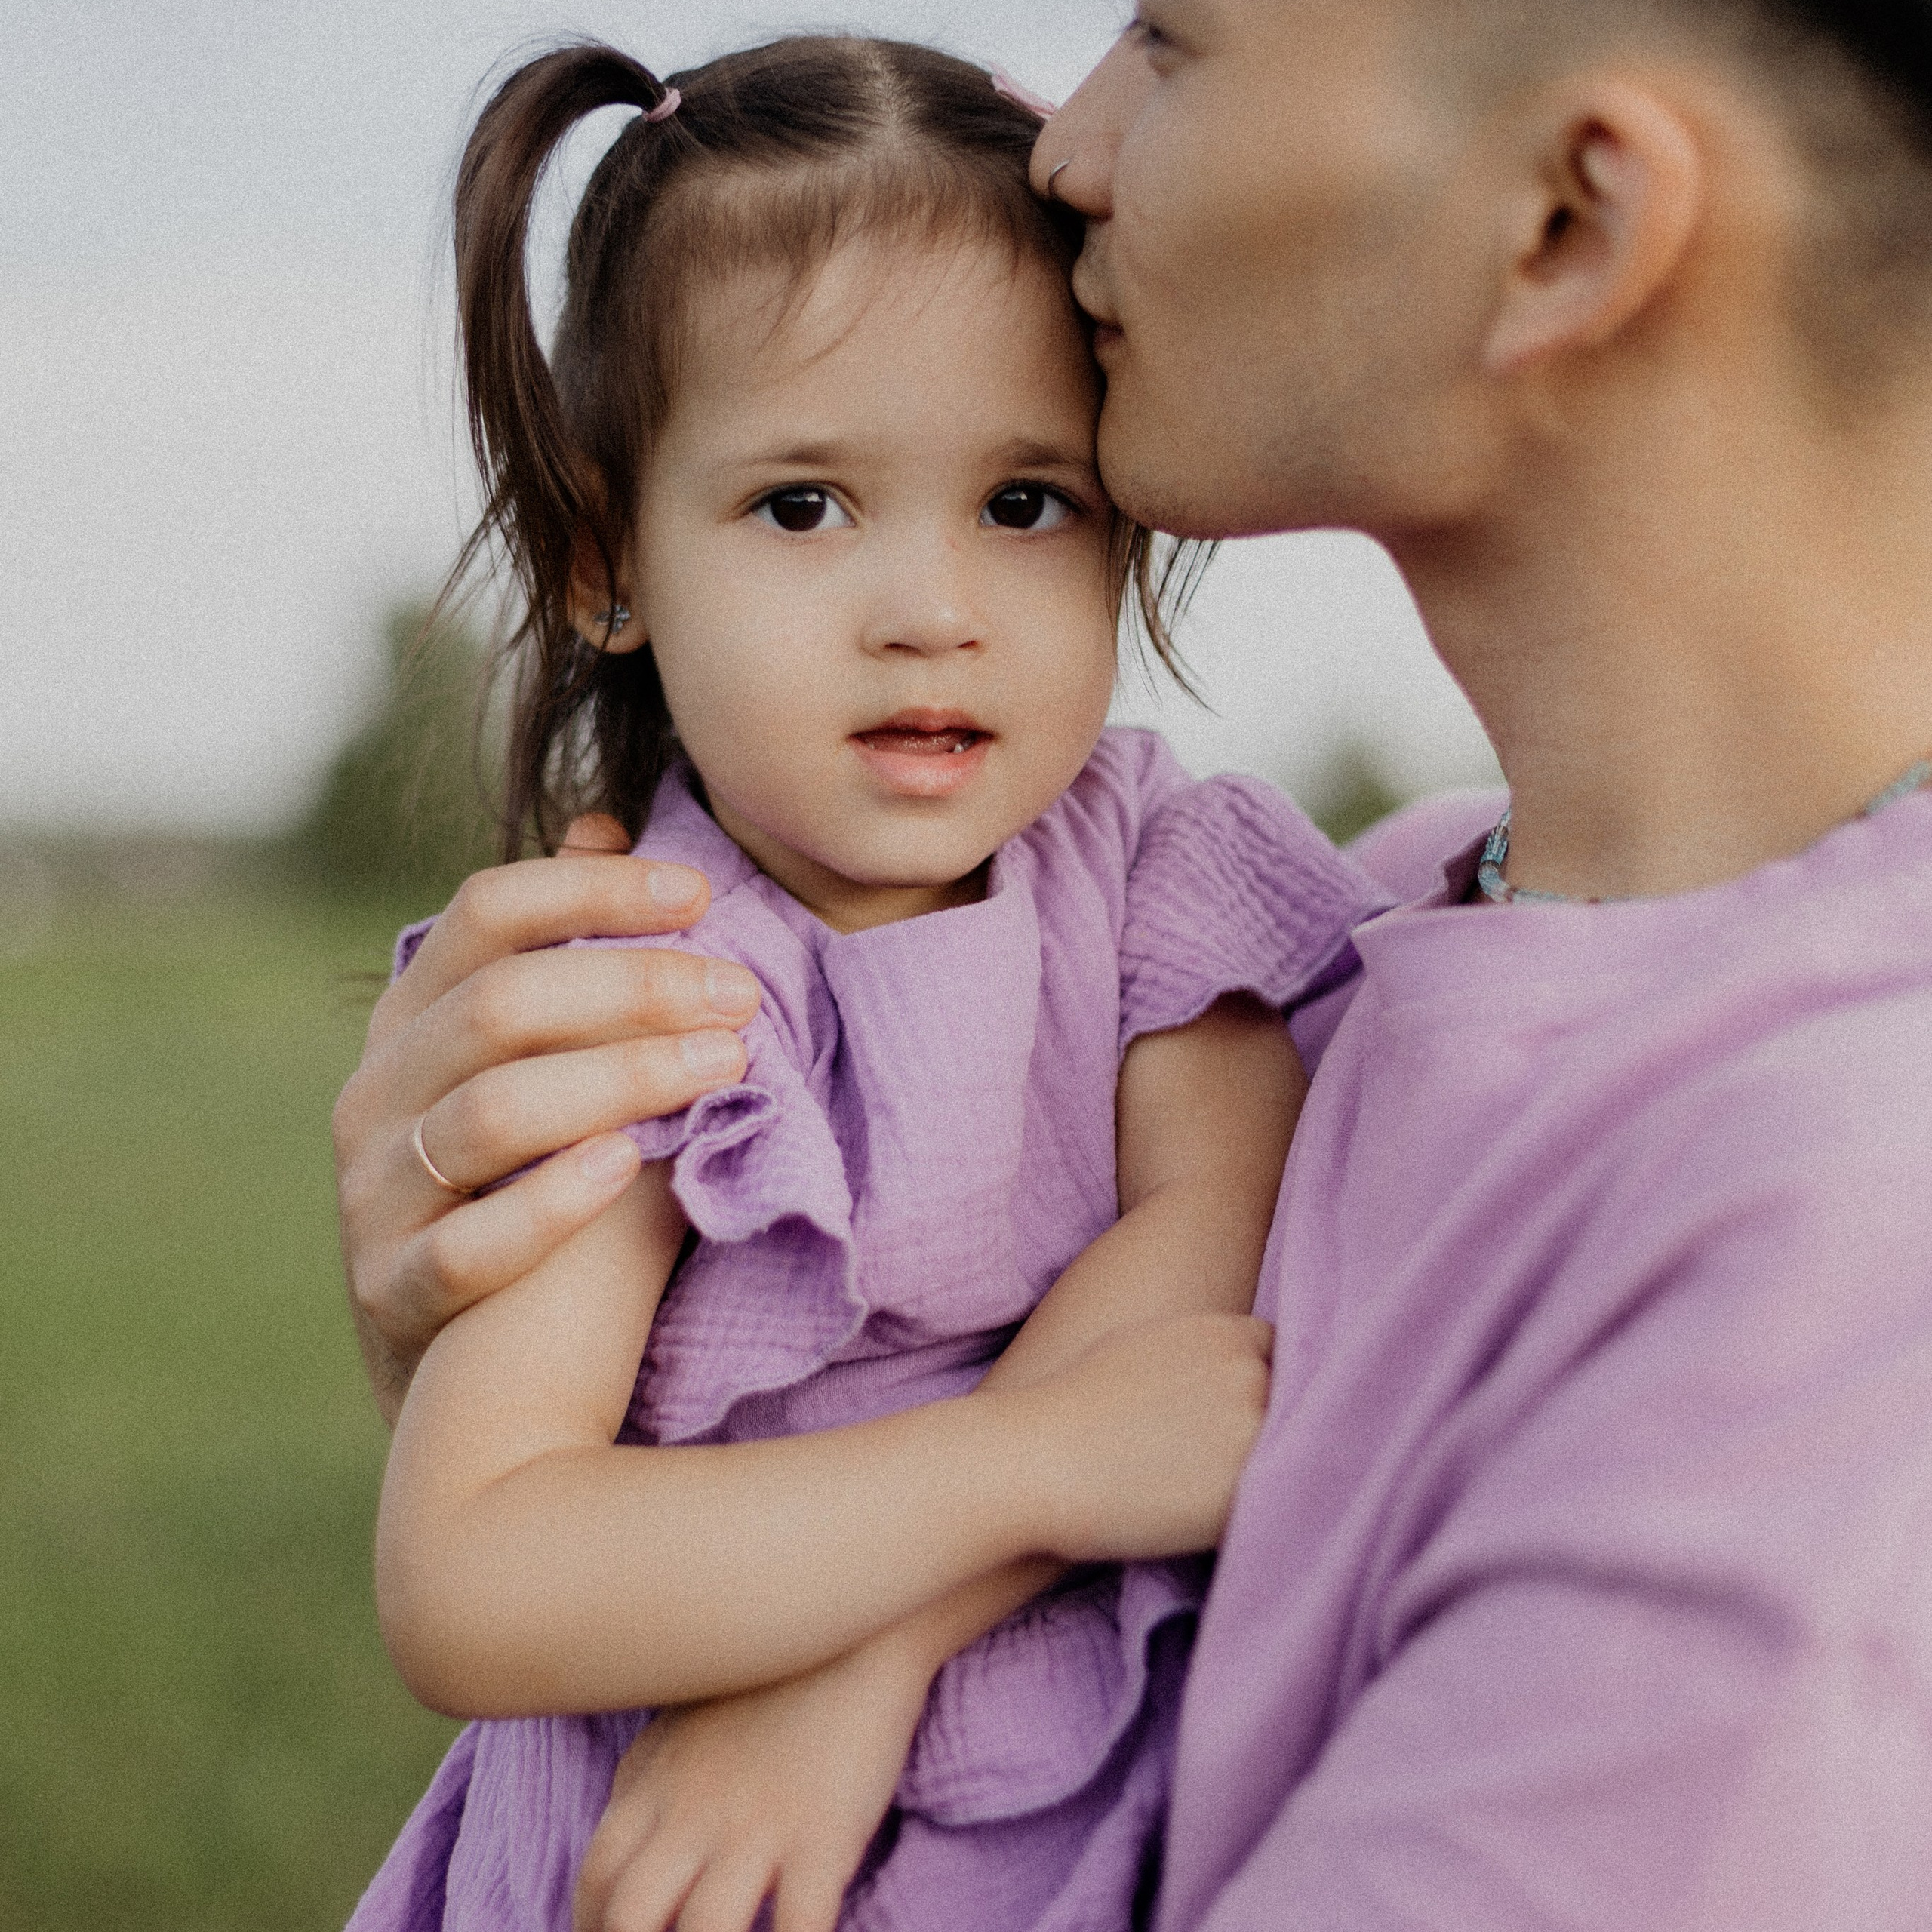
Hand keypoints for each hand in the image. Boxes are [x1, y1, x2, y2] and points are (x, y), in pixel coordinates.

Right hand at [332, 814, 761, 1423]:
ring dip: (619, 1080)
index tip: (702, 892)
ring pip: (488, 1117)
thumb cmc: (528, 1184)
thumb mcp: (528, 1062)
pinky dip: (551, 1204)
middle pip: (499, 1007)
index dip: (595, 892)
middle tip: (744, 996)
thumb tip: (608, 827)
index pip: (487, 912)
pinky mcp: (391, 1295)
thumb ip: (560, 958)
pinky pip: (466, 1248)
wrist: (462, 1374)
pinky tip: (629, 1167)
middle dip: (633, 988)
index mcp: (411, 1020)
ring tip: (726, 1066)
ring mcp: (373, 1196)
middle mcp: (375, 1095)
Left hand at [573, 1643, 931, 1931]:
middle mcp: (696, 1810)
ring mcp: (759, 1825)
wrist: (860, 1624)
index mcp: (656, 1781)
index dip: (592, 1927)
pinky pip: (800, 1928)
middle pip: (629, 1915)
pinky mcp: (825, 1835)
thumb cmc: (773, 1673)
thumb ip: (650, 1779)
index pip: (597, 1877)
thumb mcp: (686, 1718)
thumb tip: (624, 1841)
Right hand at [1004, 1311, 1273, 1564]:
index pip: (1281, 1353)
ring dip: (1273, 1466)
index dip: (1268, 1381)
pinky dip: (1259, 1508)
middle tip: (1241, 1454)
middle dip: (1272, 1423)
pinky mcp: (1245, 1489)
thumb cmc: (1073, 1405)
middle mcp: (1251, 1375)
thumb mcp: (1143, 1344)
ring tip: (1225, 1488)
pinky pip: (1276, 1499)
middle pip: (1295, 1401)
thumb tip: (1227, 1367)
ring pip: (1293, 1451)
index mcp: (1227, 1335)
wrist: (1036, 1462)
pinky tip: (1213, 1515)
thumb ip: (1201, 1351)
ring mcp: (1253, 1431)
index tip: (1248, 1409)